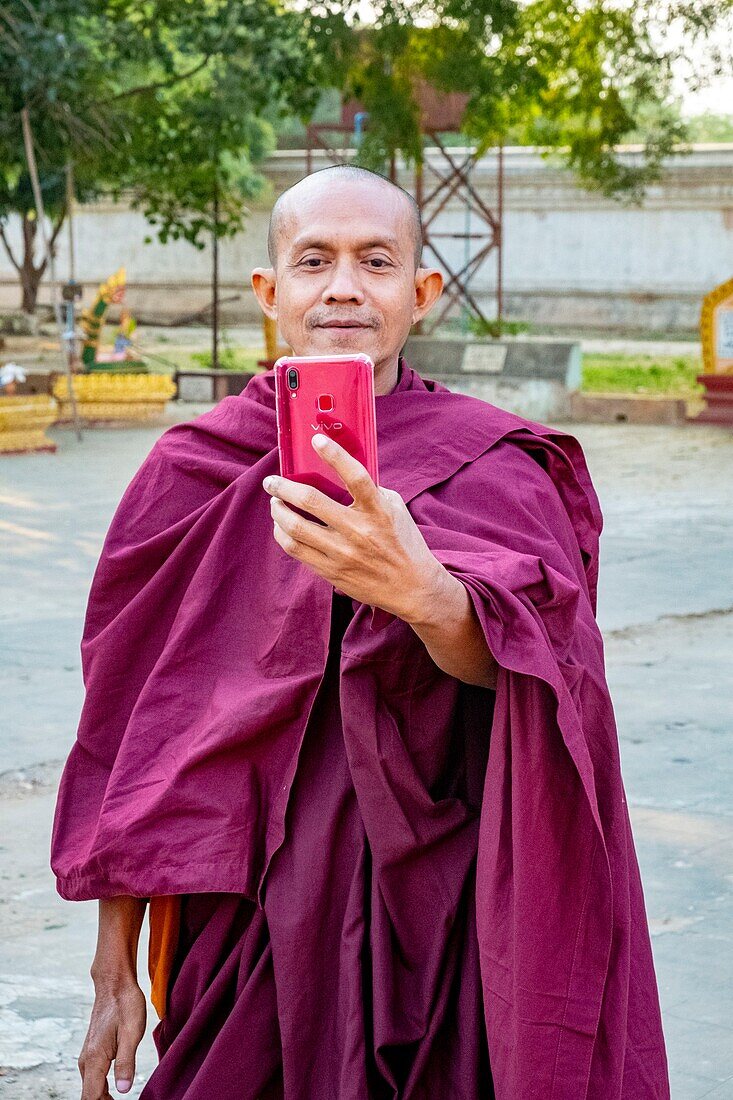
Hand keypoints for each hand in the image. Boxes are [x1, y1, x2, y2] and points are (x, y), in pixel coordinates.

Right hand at [78, 978, 145, 1098]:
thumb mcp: (132, 1032)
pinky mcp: (93, 1051)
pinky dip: (101, 1088)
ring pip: (91, 1087)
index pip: (91, 1097)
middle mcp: (86, 1060)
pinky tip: (114, 1089)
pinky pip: (94, 1077)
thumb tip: (123, 1090)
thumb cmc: (125, 1004)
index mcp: (95, 1058)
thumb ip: (126, 1062)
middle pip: (90, 1095)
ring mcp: (88, 1056)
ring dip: (102, 1097)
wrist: (114, 984)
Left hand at [263, 433, 441, 620]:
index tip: (317, 440)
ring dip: (278, 511)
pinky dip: (282, 534)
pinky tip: (282, 525)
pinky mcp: (331, 571)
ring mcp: (343, 553)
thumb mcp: (394, 509)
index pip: (356, 477)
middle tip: (271, 481)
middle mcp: (359, 531)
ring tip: (275, 503)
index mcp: (378, 511)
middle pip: (312, 502)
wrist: (410, 587)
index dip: (335, 456)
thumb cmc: (402, 542)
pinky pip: (295, 549)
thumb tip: (342, 470)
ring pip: (295, 528)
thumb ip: (371, 490)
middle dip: (284, 487)